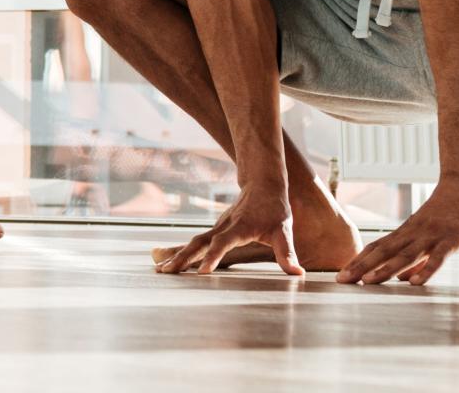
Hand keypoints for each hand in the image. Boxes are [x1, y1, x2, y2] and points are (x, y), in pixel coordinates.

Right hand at [157, 184, 298, 275]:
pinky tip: (171, 262)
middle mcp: (223, 227)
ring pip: (194, 243)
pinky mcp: (215, 231)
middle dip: (183, 258)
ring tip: (161, 270)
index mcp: (239, 227)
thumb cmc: (274, 208)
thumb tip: (297, 274)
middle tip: (166, 272)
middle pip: (199, 243)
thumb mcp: (284, 230)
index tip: (203, 272)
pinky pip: (196, 243)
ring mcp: (217, 228)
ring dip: (177, 256)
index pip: (223, 243)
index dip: (213, 257)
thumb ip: (287, 252)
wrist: (262, 185)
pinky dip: (182, 253)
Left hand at [337, 181, 458, 285]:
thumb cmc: (447, 211)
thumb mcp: (427, 233)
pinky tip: (415, 283)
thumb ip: (416, 258)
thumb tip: (404, 279)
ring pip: (405, 255)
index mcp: (406, 232)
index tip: (341, 276)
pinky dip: (426, 270)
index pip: (377, 247)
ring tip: (367, 282)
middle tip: (341, 280)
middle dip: (361, 266)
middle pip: (384, 251)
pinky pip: (437, 257)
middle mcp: (413, 233)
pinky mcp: (451, 239)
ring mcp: (431, 236)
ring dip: (385, 269)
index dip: (358, 261)